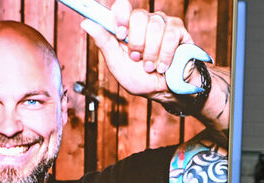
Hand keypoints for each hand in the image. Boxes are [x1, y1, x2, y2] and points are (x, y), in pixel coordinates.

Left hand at [79, 0, 195, 102]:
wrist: (164, 92)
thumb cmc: (140, 79)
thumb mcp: (117, 64)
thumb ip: (104, 42)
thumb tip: (85, 23)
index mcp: (127, 27)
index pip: (121, 7)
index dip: (120, 17)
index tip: (120, 34)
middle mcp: (144, 22)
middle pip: (138, 16)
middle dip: (137, 42)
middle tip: (136, 59)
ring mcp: (162, 24)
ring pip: (155, 25)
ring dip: (151, 52)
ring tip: (151, 67)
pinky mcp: (178, 30)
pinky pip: (171, 34)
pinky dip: (166, 54)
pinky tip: (163, 66)